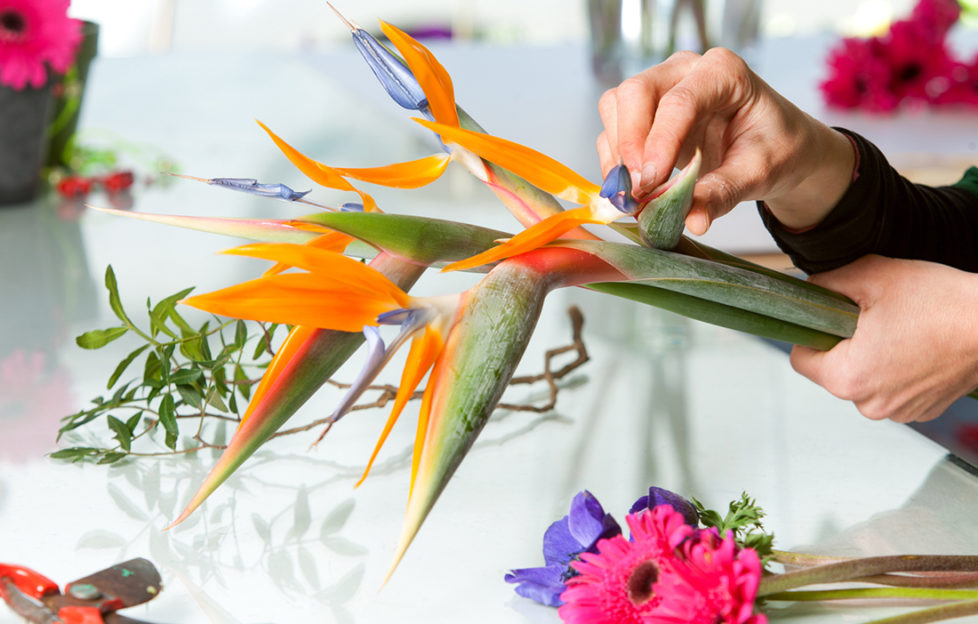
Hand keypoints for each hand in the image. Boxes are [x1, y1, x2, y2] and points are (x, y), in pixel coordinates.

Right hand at [596, 48, 854, 233]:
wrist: (774, 147)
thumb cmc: (773, 148)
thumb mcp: (759, 173)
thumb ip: (724, 193)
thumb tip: (692, 221)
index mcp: (723, 72)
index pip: (679, 101)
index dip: (660, 143)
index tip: (651, 184)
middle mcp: (685, 70)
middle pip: (635, 93)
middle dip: (629, 144)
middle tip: (639, 190)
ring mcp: (660, 87)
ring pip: (615, 107)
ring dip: (617, 154)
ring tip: (635, 195)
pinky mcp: (642, 112)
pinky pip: (612, 130)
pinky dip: (614, 162)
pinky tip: (632, 190)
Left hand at [790, 255, 977, 422]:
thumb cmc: (942, 303)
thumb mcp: (873, 276)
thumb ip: (828, 282)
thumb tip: (809, 288)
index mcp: (848, 378)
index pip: (801, 358)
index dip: (811, 332)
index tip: (830, 317)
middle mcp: (870, 404)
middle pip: (833, 370)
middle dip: (845, 343)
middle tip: (873, 317)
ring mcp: (899, 411)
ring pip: (864, 379)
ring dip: (873, 356)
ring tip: (900, 330)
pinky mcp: (923, 409)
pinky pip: (893, 387)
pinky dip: (898, 368)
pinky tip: (918, 345)